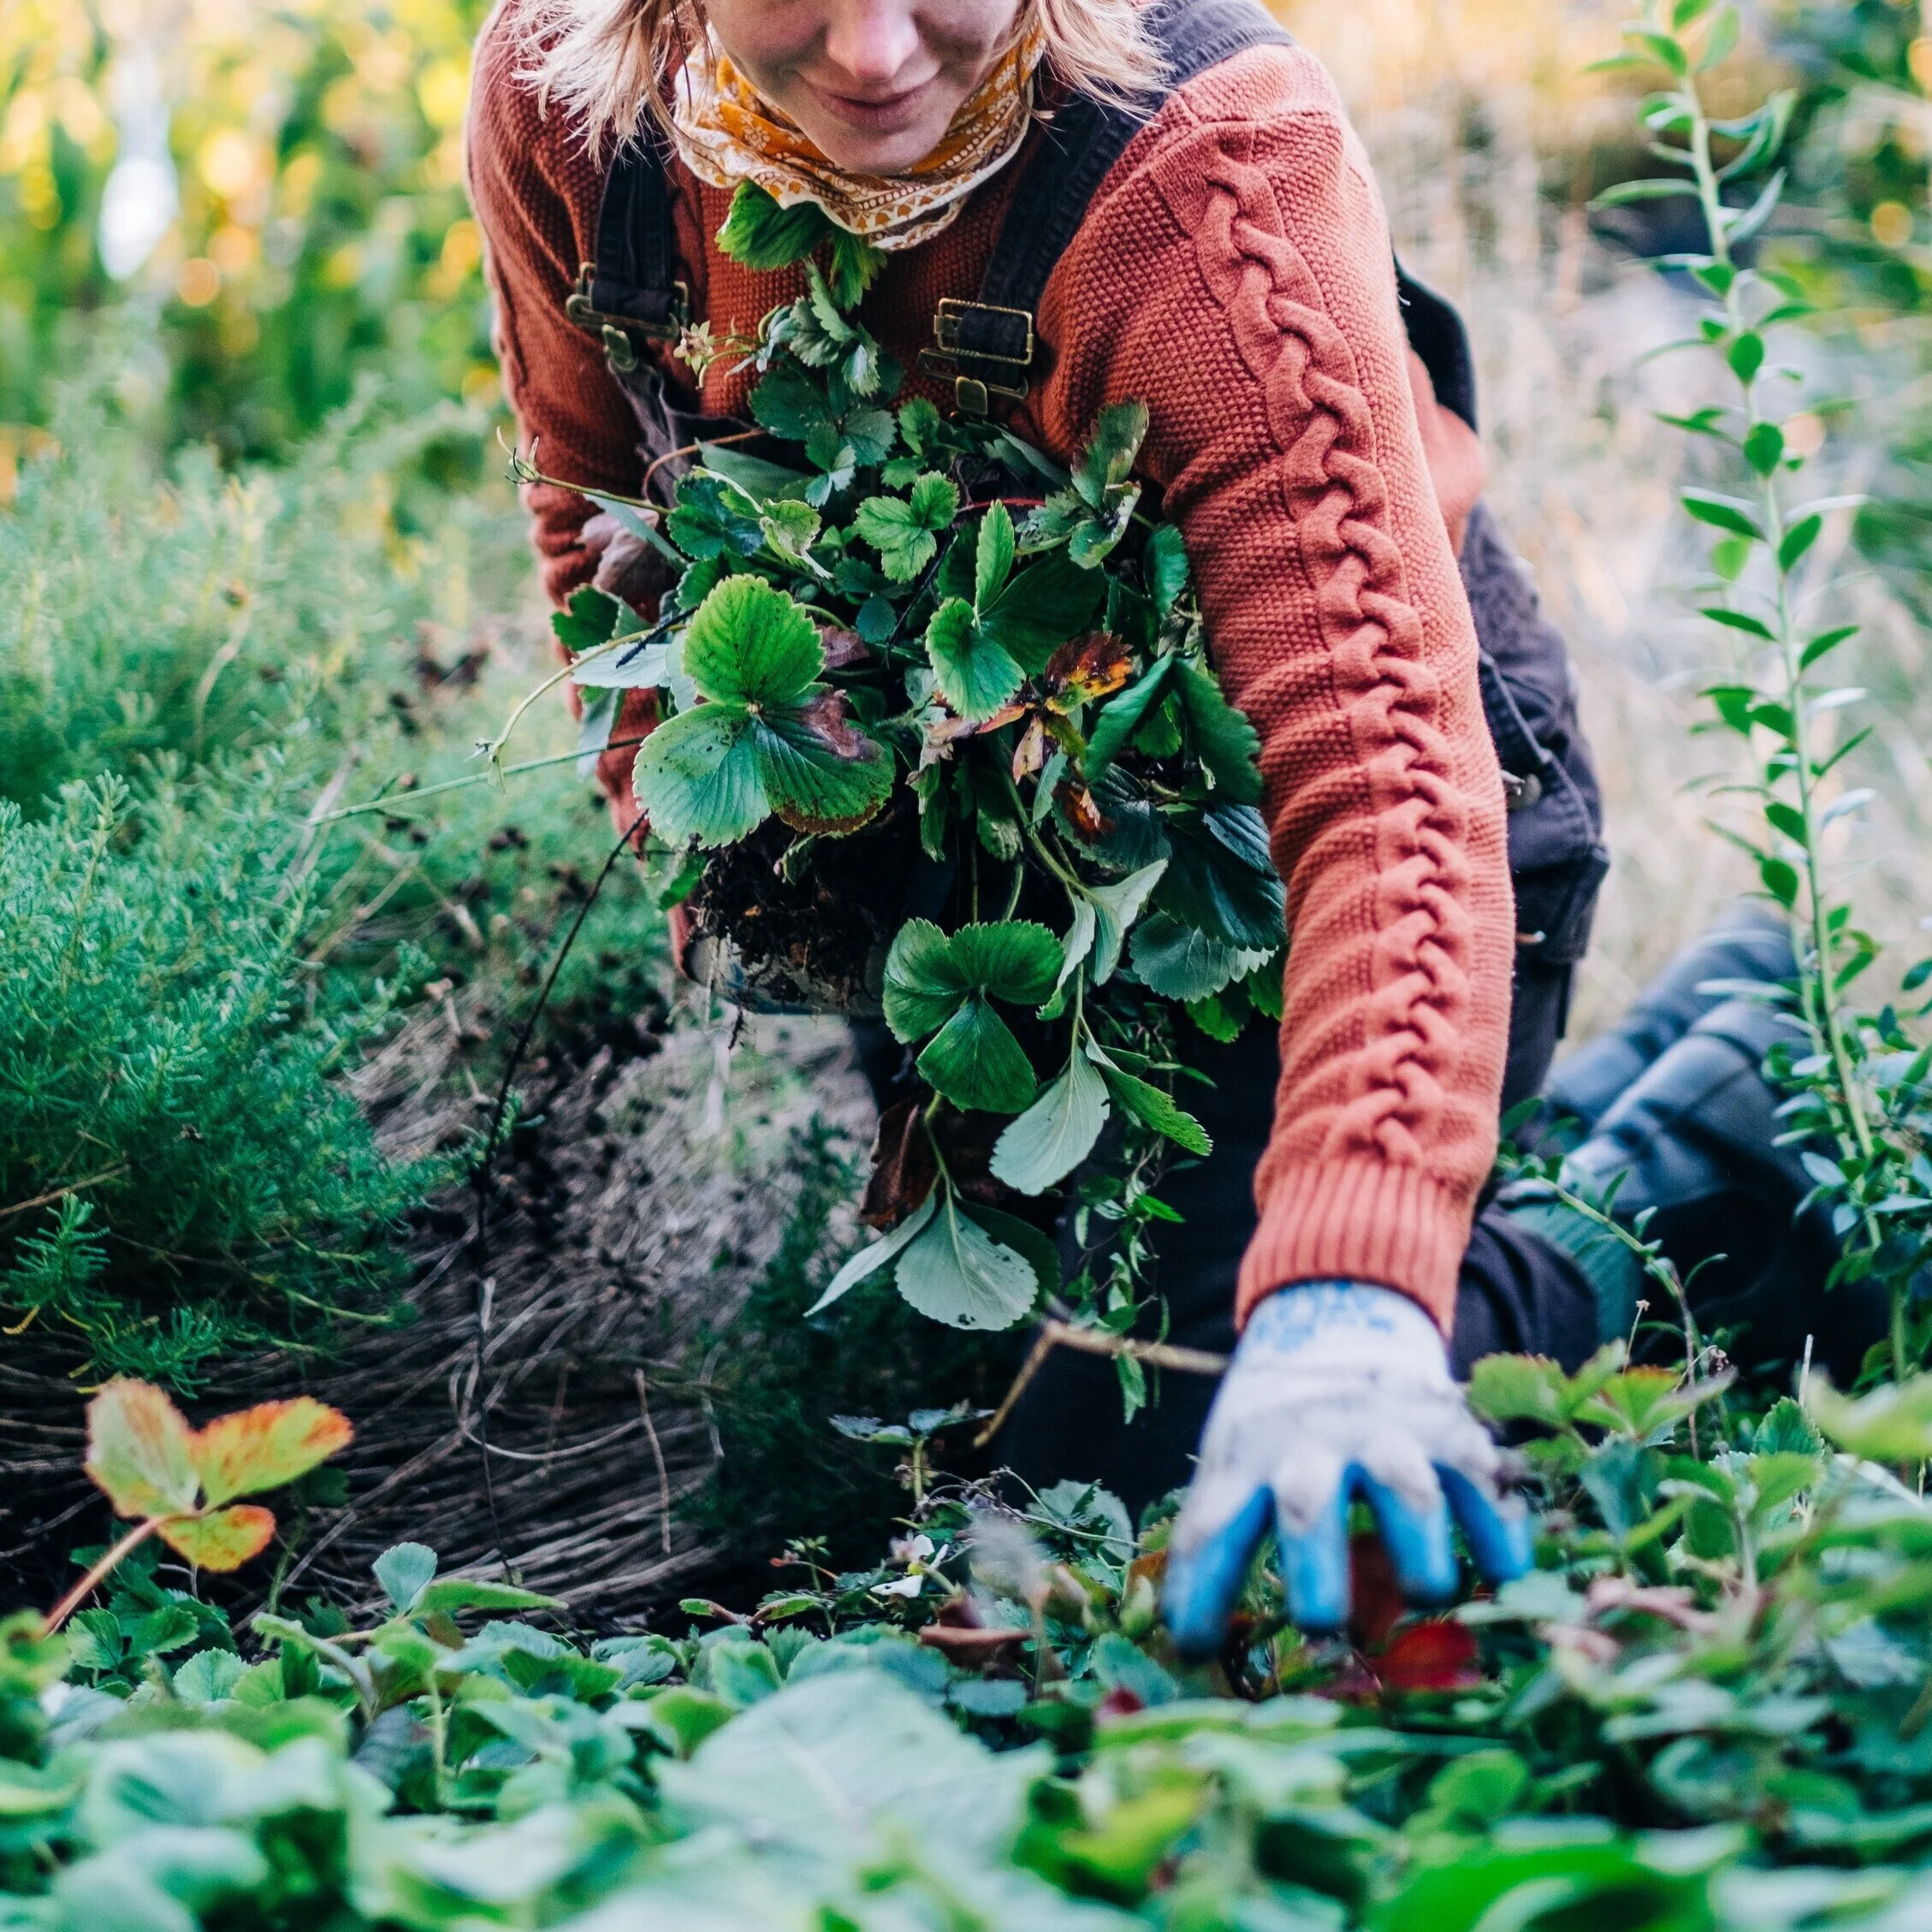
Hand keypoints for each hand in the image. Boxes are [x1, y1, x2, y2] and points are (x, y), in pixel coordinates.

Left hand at [1164, 1282, 1529, 1652]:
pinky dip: (1496, 1526)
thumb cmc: (1274, 1432)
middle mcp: (1313, 1446)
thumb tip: (1210, 1650)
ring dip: (1416, 1542)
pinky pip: (1478, 1480)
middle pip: (1307, 1504)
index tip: (1196, 1646)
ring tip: (1428, 1594)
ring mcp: (1385, 1435)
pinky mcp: (1448, 1433)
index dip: (1202, 1586)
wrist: (1333, 1321)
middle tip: (1321, 1623)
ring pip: (1402, 1485)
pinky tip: (1505, 1573)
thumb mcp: (1235, 1467)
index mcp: (1247, 1461)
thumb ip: (1233, 1540)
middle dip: (1315, 1564)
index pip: (1214, 1525)